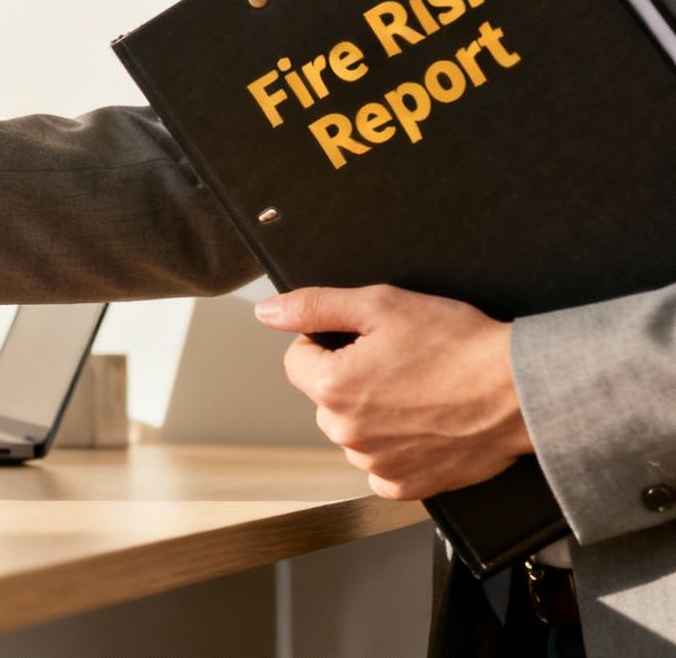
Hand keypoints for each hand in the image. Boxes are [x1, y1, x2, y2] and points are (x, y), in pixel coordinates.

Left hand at [256, 285, 531, 500]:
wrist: (522, 391)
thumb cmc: (460, 345)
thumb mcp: (381, 305)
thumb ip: (315, 306)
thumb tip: (268, 312)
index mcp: (331, 388)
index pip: (298, 360)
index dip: (329, 342)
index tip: (366, 341)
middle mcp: (346, 433)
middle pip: (324, 397)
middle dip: (351, 377)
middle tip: (401, 364)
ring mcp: (375, 464)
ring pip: (352, 430)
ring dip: (373, 413)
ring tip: (420, 392)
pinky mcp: (406, 486)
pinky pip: (379, 466)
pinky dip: (395, 448)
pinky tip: (424, 425)